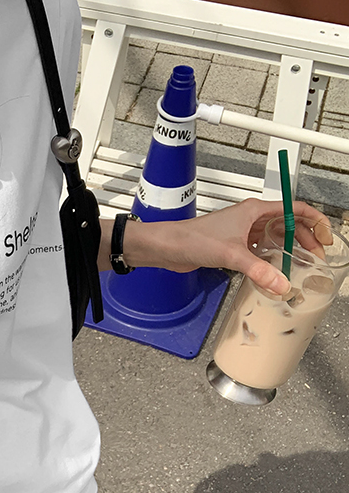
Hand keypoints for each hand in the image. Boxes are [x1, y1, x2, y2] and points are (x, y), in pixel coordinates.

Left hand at [120, 198, 329, 294]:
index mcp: (255, 210)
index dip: (314, 221)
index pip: (295, 208)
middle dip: (305, 238)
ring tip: (301, 264)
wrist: (168, 248)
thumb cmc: (191, 238)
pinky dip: (270, 259)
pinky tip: (275, 271)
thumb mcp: (231, 254)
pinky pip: (260, 251)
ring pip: (274, 238)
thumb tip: (281, 283)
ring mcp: (242, 232)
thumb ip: (258, 270)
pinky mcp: (233, 246)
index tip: (325, 237)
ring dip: (288, 249)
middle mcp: (250, 218)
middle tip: (316, 257)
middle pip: (288, 225)